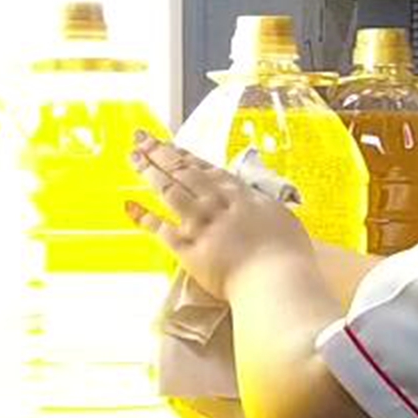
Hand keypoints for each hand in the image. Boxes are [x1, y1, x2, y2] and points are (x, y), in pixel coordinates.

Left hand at [128, 134, 318, 297]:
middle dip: (160, 152)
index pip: (206, 168)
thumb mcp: (283, 219)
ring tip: (132, 157)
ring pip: (169, 191)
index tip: (169, 143)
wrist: (276, 279)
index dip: (184, 154)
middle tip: (141, 138)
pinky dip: (144, 217)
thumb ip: (265, 208)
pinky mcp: (188, 249)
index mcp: (240, 194)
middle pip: (183, 171)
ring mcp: (200, 225)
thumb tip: (261, 204)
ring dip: (149, 172)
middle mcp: (216, 203)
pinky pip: (161, 229)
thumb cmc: (287, 255)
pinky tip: (130, 206)